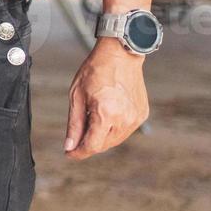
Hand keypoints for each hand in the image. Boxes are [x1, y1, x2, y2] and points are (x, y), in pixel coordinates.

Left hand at [65, 38, 148, 159]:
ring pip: (114, 140)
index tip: (69, 154)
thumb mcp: (76, 96)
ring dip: (101, 136)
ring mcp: (135, 118)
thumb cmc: (95, 71)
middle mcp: (124, 119)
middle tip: (78, 130)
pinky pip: (124, 130)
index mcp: (106, 113)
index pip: (92, 146)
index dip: (79, 153)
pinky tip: (107, 112)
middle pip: (103, 145)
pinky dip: (113, 128)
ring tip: (93, 116)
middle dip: (88, 143)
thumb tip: (69, 147)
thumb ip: (74, 124)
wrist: (120, 55)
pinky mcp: (141, 115)